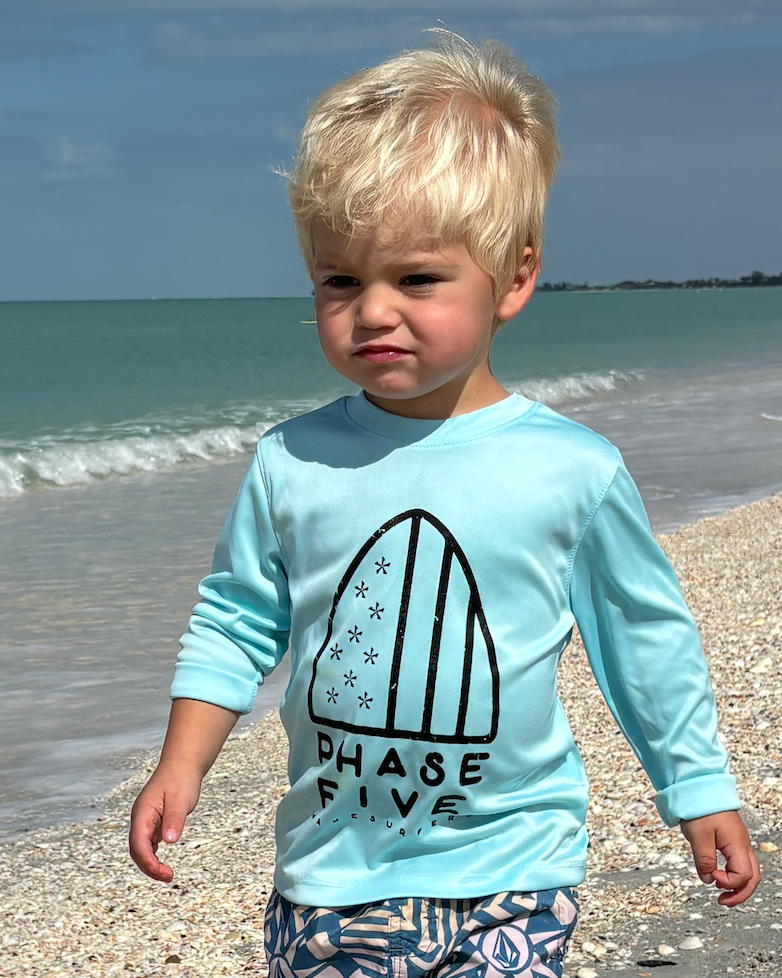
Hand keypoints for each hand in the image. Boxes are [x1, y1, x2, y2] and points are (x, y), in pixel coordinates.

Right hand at [128, 764, 201, 881]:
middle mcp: (140, 817)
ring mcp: (145, 820)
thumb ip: (174, 819)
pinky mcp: (152, 821)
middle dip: (148, 866)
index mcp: (143, 811)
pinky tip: (162, 863)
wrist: (182, 765)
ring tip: (167, 874)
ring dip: (150, 863)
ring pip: (141, 848)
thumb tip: (169, 841)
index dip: (147, 860)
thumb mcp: (180, 799)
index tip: (161, 872)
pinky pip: (147, 843)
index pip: (138, 842)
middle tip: (168, 876)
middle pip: (136, 849)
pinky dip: (153, 855)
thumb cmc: (181, 779)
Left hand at [680, 810, 760, 906]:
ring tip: (722, 895)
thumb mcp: (698, 836)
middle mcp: (742, 845)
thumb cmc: (700, 808)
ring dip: (737, 886)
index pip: (743, 875)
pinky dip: (732, 874)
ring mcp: (738, 843)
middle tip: (723, 902)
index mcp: (738, 845)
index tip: (712, 876)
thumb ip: (704, 861)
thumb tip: (709, 880)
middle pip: (752, 878)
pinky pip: (738, 862)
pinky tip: (719, 876)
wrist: (699, 788)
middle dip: (740, 894)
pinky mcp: (731, 840)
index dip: (728, 882)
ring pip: (747, 871)